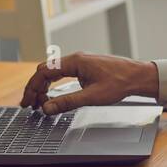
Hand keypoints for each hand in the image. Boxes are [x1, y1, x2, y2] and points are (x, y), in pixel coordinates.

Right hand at [19, 52, 159, 114]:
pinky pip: (63, 73)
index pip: (44, 72)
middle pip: (46, 71)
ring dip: (44, 87)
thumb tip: (48, 108)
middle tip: (29, 105)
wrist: (139, 76)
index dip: (33, 87)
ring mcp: (81, 62)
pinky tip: (53, 95)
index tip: (28, 102)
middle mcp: (76, 59)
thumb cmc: (120, 83)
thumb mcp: (92, 97)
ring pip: (53, 72)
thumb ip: (68, 102)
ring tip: (39, 103)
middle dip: (35, 88)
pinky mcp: (86, 68)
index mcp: (75, 62)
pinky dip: (54, 84)